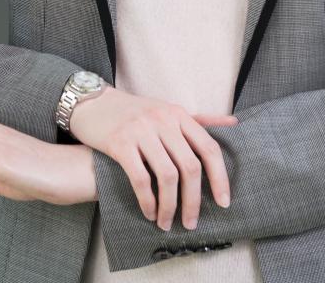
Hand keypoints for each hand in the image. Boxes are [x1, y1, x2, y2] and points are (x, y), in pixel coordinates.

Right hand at [69, 87, 235, 231]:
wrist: (91, 103)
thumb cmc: (132, 111)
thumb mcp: (166, 110)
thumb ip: (198, 119)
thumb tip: (233, 122)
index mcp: (178, 114)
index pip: (209, 148)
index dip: (220, 178)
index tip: (223, 203)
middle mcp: (162, 120)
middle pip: (190, 167)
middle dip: (193, 200)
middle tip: (191, 222)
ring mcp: (140, 130)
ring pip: (167, 176)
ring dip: (170, 206)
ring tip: (167, 222)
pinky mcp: (119, 142)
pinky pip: (140, 179)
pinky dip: (148, 201)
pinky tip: (149, 212)